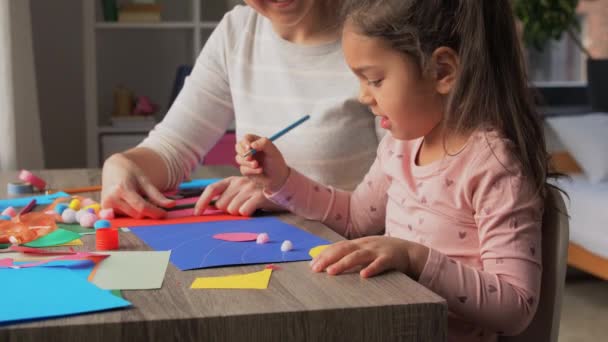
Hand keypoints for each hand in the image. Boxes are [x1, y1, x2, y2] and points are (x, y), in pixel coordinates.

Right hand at [101, 153, 174, 218]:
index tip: (164, 214)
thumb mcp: (145, 181)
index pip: (141, 207)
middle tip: (150, 201)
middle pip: (137, 214)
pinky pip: (124, 217)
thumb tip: (172, 205)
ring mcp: (106, 206)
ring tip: (135, 197)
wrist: (113, 168)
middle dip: (147, 211)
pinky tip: (129, 203)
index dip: (155, 212)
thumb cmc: (130, 173)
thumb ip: (157, 195)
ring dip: (138, 211)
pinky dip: (130, 213)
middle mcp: (111, 199)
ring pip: (131, 217)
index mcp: (122, 189)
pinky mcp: (105, 210)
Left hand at [194, 176, 284, 215]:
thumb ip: (226, 196)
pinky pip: (244, 211)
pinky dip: (247, 213)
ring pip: (232, 210)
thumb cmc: (257, 193)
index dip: (202, 202)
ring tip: (249, 206)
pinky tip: (254, 208)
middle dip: (228, 210)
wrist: (281, 189)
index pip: (212, 189)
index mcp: (232, 180)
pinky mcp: (258, 196)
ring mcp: (249, 188)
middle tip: (240, 206)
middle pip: (221, 204)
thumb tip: (210, 207)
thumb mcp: (240, 190)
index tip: (197, 214)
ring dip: (239, 212)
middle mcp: (239, 182)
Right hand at [235, 134, 289, 192]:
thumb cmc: (276, 162)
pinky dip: (251, 170)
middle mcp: (250, 150)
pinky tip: (260, 171)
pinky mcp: (245, 169)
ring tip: (257, 165)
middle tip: (250, 158)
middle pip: (238, 147)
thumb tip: (252, 145)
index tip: (249, 148)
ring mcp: (246, 160)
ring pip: (239, 158)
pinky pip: (243, 169)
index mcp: (256, 142)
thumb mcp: (273, 151)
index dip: (245, 142)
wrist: (277, 177)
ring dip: (247, 163)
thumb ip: (264, 144)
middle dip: (243, 152)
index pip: (246, 138)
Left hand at [310, 236, 428, 278]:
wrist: (409, 251)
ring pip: (358, 256)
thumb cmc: (383, 253)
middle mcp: (366, 244)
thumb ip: (350, 255)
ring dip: (343, 263)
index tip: (312, 265)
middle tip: (316, 269)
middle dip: (328, 258)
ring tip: (331, 272)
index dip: (324, 255)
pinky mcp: (390, 258)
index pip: (337, 247)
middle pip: (344, 249)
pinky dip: (372, 268)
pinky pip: (380, 264)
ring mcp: (377, 250)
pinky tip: (364, 275)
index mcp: (358, 243)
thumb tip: (329, 264)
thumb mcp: (366, 250)